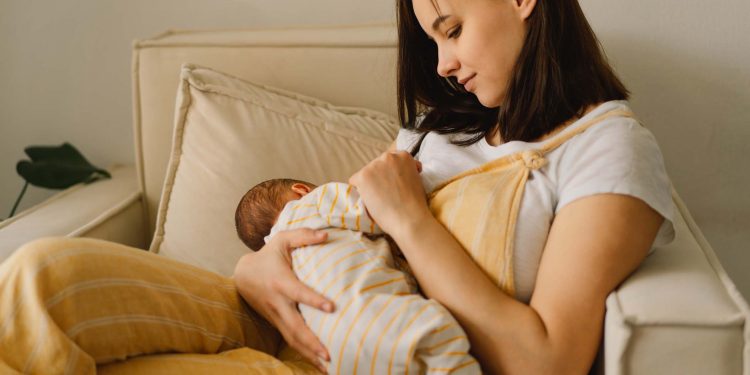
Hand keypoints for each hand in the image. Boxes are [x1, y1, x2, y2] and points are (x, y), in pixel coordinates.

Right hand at [233, 228, 333, 371]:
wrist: (243, 274)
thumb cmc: (268, 255)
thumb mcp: (282, 240)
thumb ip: (304, 235)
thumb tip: (327, 235)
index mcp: (280, 282)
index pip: (298, 292)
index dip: (313, 300)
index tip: (331, 307)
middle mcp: (277, 303)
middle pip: (294, 326)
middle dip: (311, 341)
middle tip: (329, 353)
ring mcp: (276, 316)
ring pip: (292, 338)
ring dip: (309, 354)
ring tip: (328, 366)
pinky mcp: (276, 323)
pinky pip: (291, 341)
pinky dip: (304, 354)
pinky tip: (319, 365)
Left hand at [349, 150, 429, 240]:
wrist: (410, 218)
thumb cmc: (415, 205)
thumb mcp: (415, 179)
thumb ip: (405, 171)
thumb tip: (394, 174)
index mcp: (403, 155)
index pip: (390, 161)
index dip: (392, 174)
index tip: (396, 185)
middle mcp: (388, 156)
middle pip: (377, 166)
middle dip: (380, 178)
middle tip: (388, 194)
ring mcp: (374, 165)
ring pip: (366, 174)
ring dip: (370, 184)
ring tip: (382, 199)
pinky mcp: (363, 176)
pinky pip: (355, 181)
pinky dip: (360, 191)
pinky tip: (371, 200)